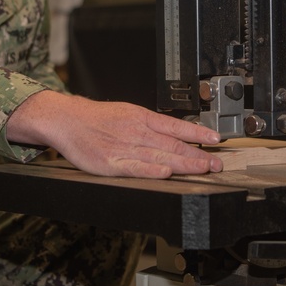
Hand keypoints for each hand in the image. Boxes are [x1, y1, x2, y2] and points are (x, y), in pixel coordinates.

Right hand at [5, 91, 223, 178]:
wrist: (67, 119)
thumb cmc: (97, 119)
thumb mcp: (128, 113)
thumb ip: (152, 125)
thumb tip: (179, 133)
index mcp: (142, 118)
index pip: (176, 127)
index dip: (198, 134)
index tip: (216, 140)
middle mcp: (137, 132)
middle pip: (173, 145)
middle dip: (198, 155)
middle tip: (218, 163)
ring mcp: (125, 148)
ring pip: (160, 156)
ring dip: (184, 164)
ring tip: (204, 169)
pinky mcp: (111, 163)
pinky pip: (135, 167)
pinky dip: (151, 170)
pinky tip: (166, 173)